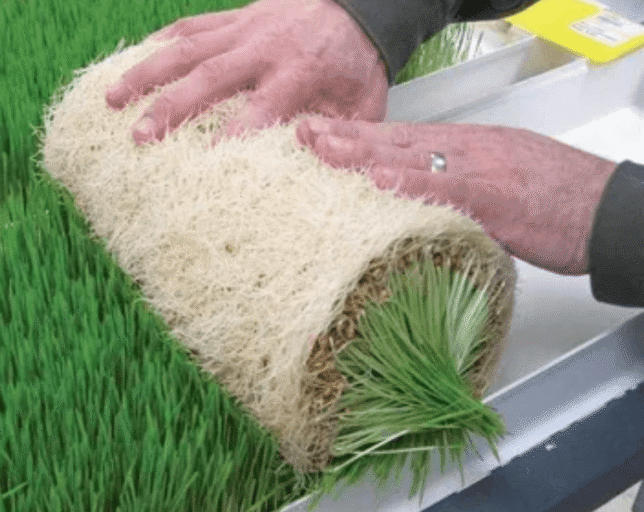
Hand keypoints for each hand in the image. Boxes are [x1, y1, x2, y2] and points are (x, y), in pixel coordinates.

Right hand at [105, 0, 388, 145]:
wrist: (364, 5)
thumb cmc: (359, 64)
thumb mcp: (364, 104)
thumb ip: (342, 137)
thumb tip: (313, 172)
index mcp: (299, 72)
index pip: (259, 108)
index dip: (230, 135)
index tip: (200, 164)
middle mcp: (265, 47)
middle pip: (210, 77)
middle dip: (171, 106)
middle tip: (137, 136)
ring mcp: (245, 27)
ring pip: (188, 48)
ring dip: (146, 73)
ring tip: (110, 98)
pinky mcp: (235, 16)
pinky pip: (192, 26)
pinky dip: (160, 42)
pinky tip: (131, 60)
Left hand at [296, 117, 617, 275]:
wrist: (612, 211)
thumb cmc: (559, 201)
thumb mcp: (499, 186)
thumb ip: (455, 190)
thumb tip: (417, 201)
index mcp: (466, 148)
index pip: (398, 139)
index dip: (355, 136)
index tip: (318, 133)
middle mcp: (466, 152)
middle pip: (393, 141)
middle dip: (344, 137)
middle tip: (299, 132)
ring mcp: (479, 172)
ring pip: (409, 158)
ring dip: (360, 153)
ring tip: (319, 148)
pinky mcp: (495, 200)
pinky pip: (444, 190)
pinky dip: (408, 186)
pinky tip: (376, 183)